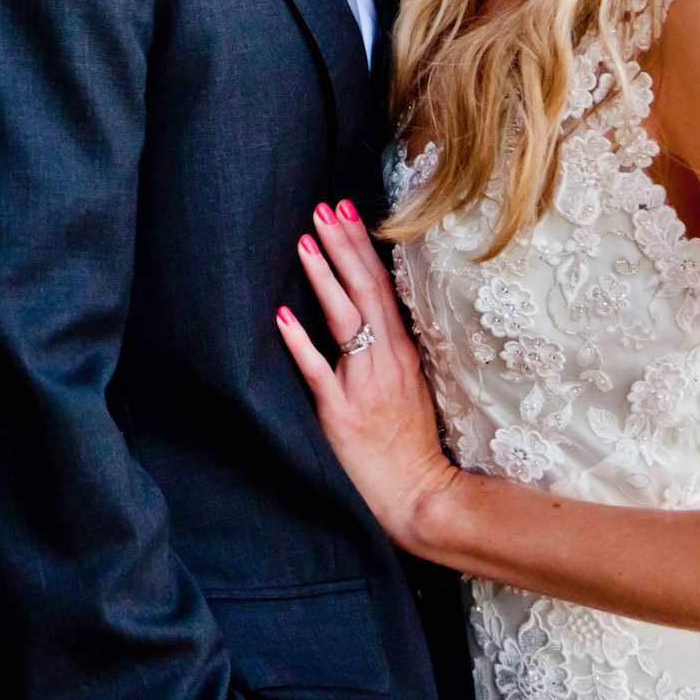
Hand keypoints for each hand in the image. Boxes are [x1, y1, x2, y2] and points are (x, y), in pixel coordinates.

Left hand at [274, 199, 458, 554]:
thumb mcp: (410, 383)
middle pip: (366, 291)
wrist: (419, 493)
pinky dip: (299, 342)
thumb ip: (391, 346)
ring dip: (324, 278)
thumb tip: (369, 307)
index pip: (383, 286)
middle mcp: (387, 360)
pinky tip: (280, 315)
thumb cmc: (410, 440)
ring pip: (345, 321)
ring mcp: (365, 385)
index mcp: (403, 351)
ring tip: (304, 242)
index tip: (346, 209)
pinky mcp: (340, 413)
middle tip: (323, 207)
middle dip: (344, 245)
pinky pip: (317, 371)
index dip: (363, 245)